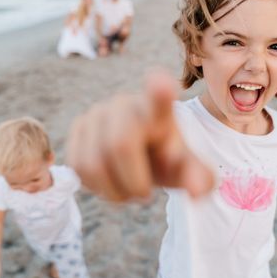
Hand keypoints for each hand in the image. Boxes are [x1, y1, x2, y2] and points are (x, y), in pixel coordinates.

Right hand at [67, 71, 213, 201]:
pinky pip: (78, 165)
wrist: (143, 155)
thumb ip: (198, 179)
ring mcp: (98, 112)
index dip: (158, 91)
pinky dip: (95, 186)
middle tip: (144, 194)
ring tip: (128, 191)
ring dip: (113, 191)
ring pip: (93, 162)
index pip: (159, 97)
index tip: (161, 82)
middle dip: (133, 183)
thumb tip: (197, 193)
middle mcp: (125, 104)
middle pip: (119, 145)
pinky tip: (110, 183)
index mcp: (159, 110)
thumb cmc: (166, 160)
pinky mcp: (78, 126)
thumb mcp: (187, 170)